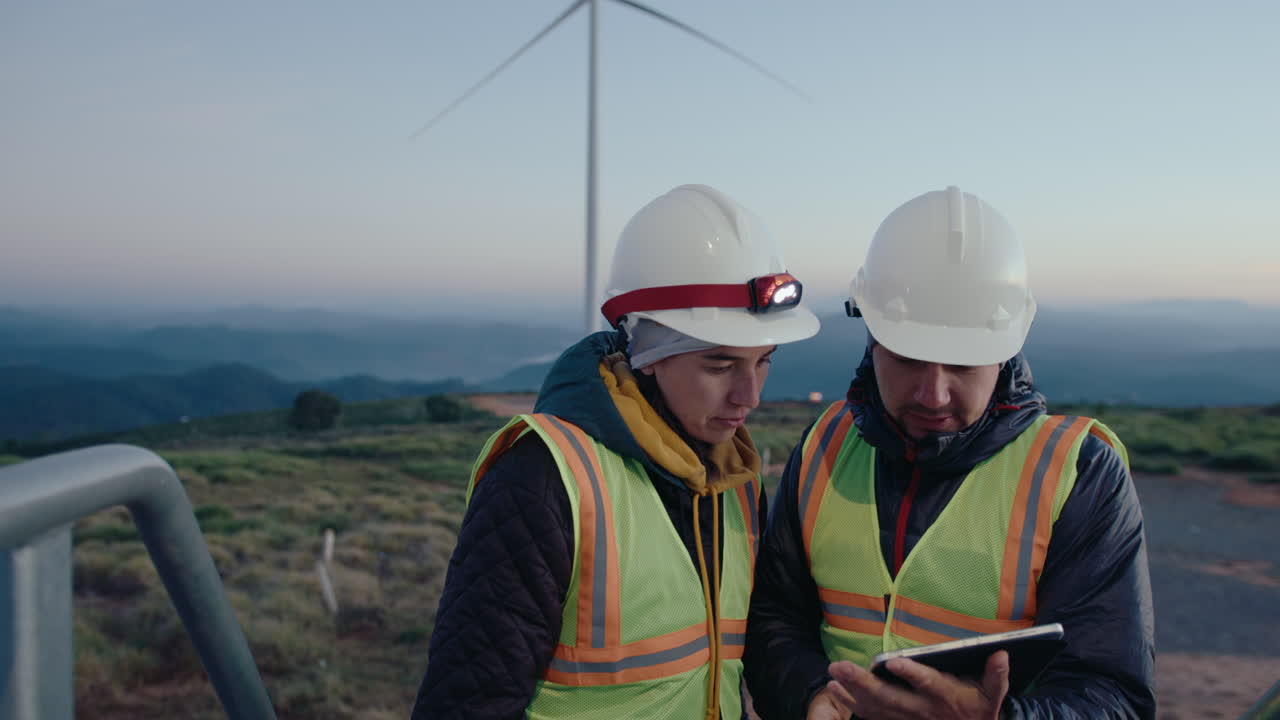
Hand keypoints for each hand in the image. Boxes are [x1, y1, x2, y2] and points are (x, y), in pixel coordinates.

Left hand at [814, 650, 1009, 719]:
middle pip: (890, 698)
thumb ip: (996, 676)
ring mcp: (908, 719)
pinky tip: (835, 689)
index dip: (912, 673)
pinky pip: (872, 716)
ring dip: (852, 691)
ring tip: (833, 675)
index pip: (928, 683)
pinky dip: (853, 704)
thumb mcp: (993, 694)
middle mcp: (922, 710)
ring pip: (876, 707)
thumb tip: (1001, 654)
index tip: (893, 661)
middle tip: (840, 667)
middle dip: (863, 683)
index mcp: (946, 697)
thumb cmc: (980, 709)